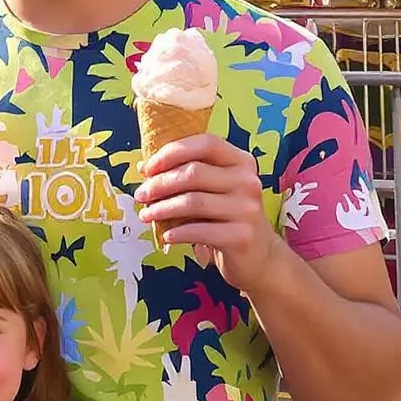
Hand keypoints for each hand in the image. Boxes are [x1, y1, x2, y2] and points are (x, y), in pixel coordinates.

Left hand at [136, 133, 281, 289]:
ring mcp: (247, 209)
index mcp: (241, 161)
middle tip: (141, 195)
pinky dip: (178, 232)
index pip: (205, 143)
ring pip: (193, 202)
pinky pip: (199, 230)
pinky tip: (166, 235)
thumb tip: (143, 168)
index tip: (148, 168)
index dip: (172, 152)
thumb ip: (186, 174)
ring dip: (162, 208)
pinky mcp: (242, 236)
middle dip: (160, 183)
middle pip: (194, 173)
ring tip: (146, 215)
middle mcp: (248, 181)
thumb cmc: (227, 217)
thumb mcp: (213, 190)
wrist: (259, 257)